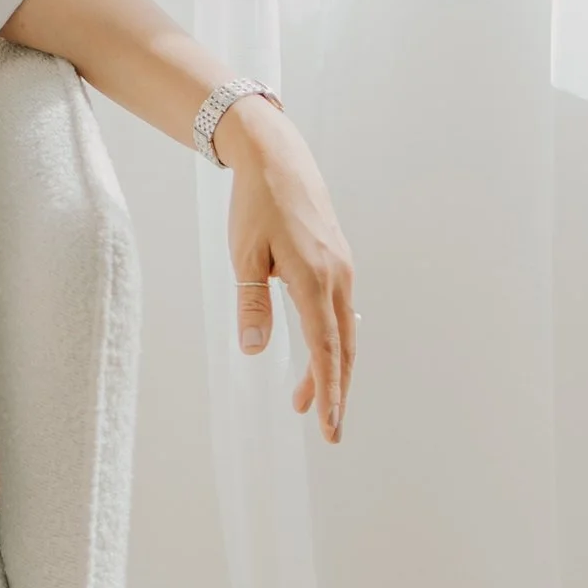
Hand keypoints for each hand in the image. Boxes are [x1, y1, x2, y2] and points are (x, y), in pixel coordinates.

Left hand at [216, 100, 355, 440]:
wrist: (277, 157)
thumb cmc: (256, 204)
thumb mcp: (244, 254)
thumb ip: (252, 303)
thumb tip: (255, 349)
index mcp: (313, 279)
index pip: (325, 349)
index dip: (329, 391)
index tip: (330, 427)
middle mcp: (337, 277)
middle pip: (342, 348)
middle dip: (335, 391)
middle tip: (327, 430)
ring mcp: (342, 269)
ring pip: (343, 331)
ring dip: (330, 368)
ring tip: (305, 400)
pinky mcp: (338, 261)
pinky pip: (340, 311)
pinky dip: (331, 340)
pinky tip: (318, 353)